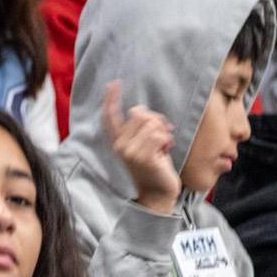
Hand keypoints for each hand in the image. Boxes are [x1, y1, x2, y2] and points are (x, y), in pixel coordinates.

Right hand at [103, 81, 181, 214]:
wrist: (157, 193)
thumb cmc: (154, 167)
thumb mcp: (143, 145)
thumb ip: (142, 128)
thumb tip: (148, 114)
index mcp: (118, 141)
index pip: (110, 117)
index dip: (111, 99)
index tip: (113, 83)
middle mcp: (120, 146)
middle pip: (139, 112)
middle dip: (155, 120)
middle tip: (161, 137)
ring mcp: (130, 152)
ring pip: (151, 122)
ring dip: (163, 132)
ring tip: (163, 146)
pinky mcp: (144, 157)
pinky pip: (159, 134)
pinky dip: (167, 140)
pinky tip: (165, 151)